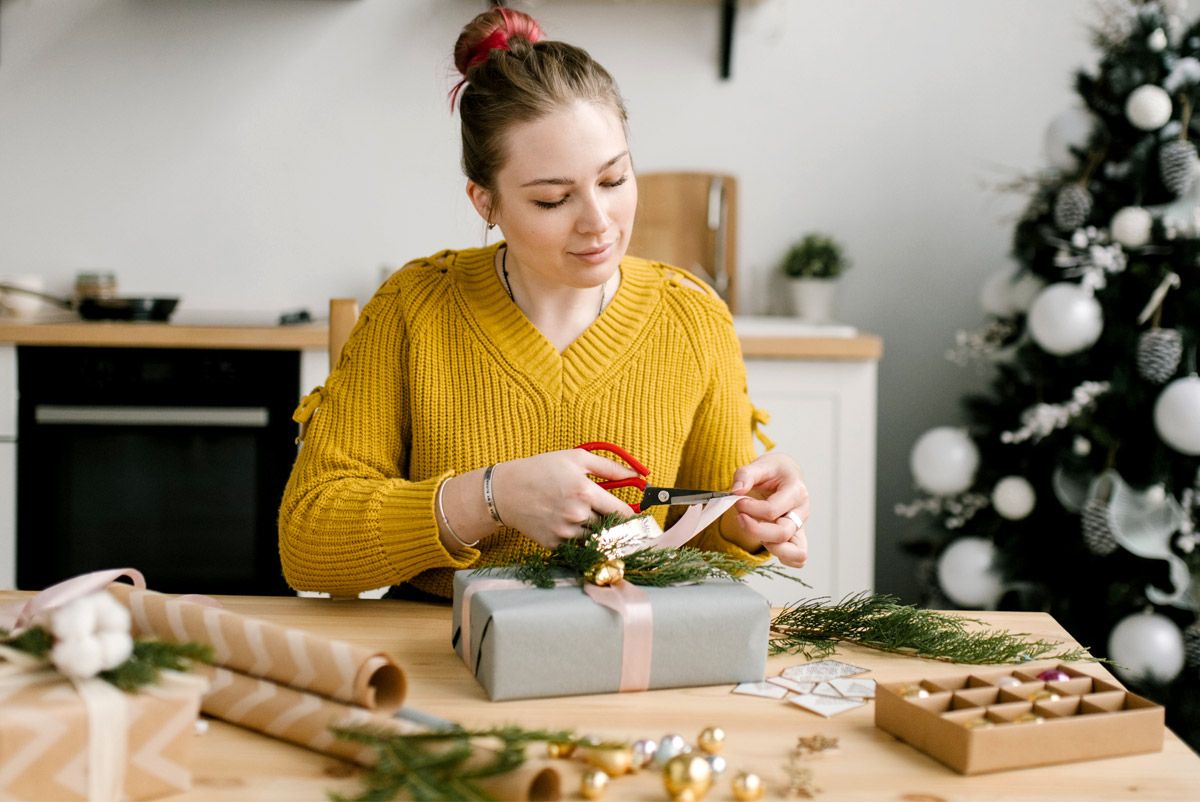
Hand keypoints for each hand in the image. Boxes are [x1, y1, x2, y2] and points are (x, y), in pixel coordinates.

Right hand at [489, 448, 637, 548]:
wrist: (506, 491)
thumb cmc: (542, 469)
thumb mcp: (576, 458)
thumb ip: (610, 468)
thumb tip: (637, 476)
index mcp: (586, 492)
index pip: (623, 513)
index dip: (631, 515)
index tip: (633, 516)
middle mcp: (578, 515)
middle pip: (610, 527)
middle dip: (609, 521)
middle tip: (601, 512)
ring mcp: (565, 533)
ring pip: (594, 538)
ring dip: (593, 530)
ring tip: (577, 515)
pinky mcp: (554, 545)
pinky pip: (576, 546)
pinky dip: (576, 538)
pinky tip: (564, 523)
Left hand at [728, 452, 809, 567]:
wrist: (786, 474)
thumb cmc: (775, 471)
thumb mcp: (761, 464)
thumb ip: (746, 475)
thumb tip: (736, 490)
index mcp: (796, 491)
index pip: (772, 510)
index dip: (750, 509)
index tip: (738, 501)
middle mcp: (802, 511)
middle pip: (782, 533)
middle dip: (755, 529)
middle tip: (740, 517)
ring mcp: (801, 526)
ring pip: (796, 552)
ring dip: (770, 547)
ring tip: (755, 531)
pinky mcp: (796, 536)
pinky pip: (798, 558)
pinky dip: (783, 556)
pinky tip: (766, 543)